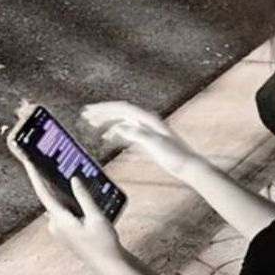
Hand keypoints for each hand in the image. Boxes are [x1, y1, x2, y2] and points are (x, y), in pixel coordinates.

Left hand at [8, 137, 124, 269]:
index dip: (34, 175)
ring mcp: (60, 230)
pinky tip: (79, 196)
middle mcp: (56, 225)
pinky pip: (64, 212)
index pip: (44, 193)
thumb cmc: (104, 243)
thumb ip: (84, 197)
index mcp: (61, 220)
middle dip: (51, 180)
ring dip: (63, 191)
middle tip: (49, 161)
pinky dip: (69, 202)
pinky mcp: (66, 233)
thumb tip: (74, 180)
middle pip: (50, 196)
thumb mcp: (97, 218)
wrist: (108, 265)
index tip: (27, 160)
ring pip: (59, 204)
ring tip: (70, 175)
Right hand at [80, 101, 196, 177]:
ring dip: (107, 122)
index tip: (88, 111)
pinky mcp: (149, 139)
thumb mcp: (154, 144)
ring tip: (92, 126)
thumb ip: (136, 134)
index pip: (122, 108)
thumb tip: (119, 128)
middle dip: (102, 113)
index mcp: (148, 119)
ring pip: (123, 121)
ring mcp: (148, 129)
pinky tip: (107, 138)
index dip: (104, 109)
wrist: (189, 166)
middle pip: (120, 112)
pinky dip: (116, 133)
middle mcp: (147, 121)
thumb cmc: (174, 156)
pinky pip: (128, 131)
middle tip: (85, 115)